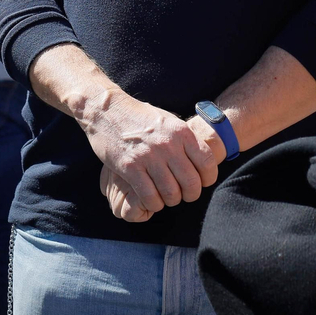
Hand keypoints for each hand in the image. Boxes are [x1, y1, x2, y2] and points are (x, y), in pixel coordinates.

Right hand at [82, 95, 220, 213]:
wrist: (107, 111)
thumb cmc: (140, 117)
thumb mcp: (168, 121)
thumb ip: (185, 139)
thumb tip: (202, 159)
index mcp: (181, 132)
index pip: (208, 163)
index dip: (208, 179)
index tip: (202, 182)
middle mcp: (168, 144)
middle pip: (191, 183)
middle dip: (190, 195)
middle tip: (183, 194)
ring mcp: (149, 156)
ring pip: (171, 193)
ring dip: (170, 200)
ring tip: (165, 196)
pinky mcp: (130, 167)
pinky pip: (150, 196)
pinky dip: (153, 203)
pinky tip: (150, 198)